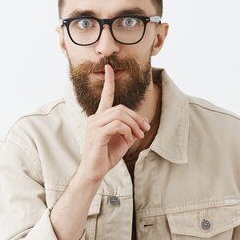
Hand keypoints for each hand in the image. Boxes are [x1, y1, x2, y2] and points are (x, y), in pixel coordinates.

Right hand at [76, 64, 150, 182]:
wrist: (94, 171)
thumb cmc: (107, 155)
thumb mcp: (123, 139)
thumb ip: (131, 128)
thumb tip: (143, 120)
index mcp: (100, 117)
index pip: (105, 96)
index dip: (108, 81)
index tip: (109, 67)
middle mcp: (95, 118)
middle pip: (121, 108)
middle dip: (136, 118)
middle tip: (144, 130)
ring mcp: (94, 125)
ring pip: (120, 115)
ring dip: (134, 125)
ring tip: (138, 136)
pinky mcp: (97, 134)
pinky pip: (118, 125)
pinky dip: (128, 131)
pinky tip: (129, 140)